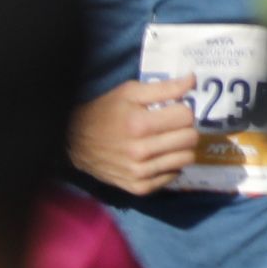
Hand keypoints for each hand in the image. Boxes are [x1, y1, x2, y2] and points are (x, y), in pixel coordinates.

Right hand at [70, 79, 203, 195]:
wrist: (74, 141)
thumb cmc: (105, 112)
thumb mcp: (130, 92)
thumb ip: (165, 87)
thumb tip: (192, 80)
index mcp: (139, 124)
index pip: (186, 117)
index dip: (182, 110)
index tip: (172, 110)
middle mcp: (140, 151)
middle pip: (190, 139)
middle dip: (185, 129)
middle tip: (172, 126)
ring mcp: (139, 172)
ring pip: (186, 159)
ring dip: (181, 148)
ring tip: (167, 140)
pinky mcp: (138, 187)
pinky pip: (172, 176)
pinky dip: (170, 165)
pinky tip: (158, 156)